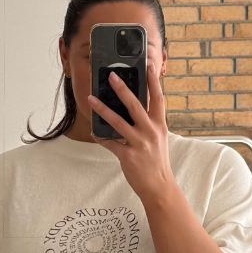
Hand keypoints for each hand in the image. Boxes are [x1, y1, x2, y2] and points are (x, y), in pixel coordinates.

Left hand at [86, 60, 176, 204]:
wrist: (159, 187)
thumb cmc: (157, 162)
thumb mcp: (158, 139)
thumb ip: (148, 124)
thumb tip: (134, 109)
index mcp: (160, 126)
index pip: (158, 99)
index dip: (154, 81)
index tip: (149, 65)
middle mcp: (150, 132)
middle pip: (135, 105)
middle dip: (122, 88)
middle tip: (111, 75)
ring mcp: (139, 144)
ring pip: (118, 122)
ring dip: (102, 109)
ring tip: (91, 98)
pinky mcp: (128, 156)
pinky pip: (110, 143)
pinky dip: (100, 137)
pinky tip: (93, 132)